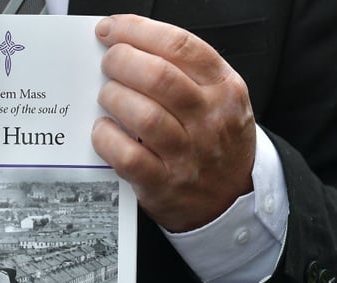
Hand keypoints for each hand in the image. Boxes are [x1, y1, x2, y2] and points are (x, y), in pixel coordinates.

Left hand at [92, 15, 255, 231]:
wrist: (232, 199)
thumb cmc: (215, 141)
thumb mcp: (219, 98)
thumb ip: (183, 72)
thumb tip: (126, 46)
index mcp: (224, 88)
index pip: (179, 46)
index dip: (137, 31)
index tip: (110, 29)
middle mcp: (209, 119)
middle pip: (158, 76)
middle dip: (121, 62)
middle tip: (108, 63)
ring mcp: (187, 154)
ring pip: (143, 115)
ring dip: (114, 98)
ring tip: (107, 96)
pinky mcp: (163, 184)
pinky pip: (128, 157)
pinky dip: (107, 138)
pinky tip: (104, 130)